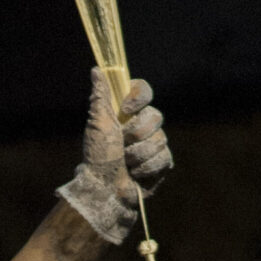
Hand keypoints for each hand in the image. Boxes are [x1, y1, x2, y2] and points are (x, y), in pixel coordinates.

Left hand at [56, 67, 173, 243]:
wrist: (105, 190)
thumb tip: (96, 70)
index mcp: (126, 114)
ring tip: (126, 164)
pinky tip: (135, 174)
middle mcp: (142, 126)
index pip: (143, 91)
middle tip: (122, 145)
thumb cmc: (98, 158)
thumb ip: (100, 96)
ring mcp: (153, 145)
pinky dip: (147, 167)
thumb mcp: (97, 124)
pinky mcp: (161, 163)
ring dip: (139, 154)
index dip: (138, 98)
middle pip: (155, 116)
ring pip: (160, 138)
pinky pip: (164, 157)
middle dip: (136, 133)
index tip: (124, 110)